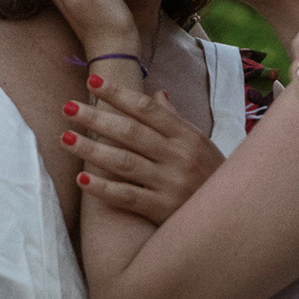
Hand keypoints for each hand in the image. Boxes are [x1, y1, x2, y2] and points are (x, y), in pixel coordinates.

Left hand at [63, 86, 222, 224]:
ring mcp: (170, 183)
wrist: (233, 216)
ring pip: (124, 162)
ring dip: (92, 149)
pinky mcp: (163, 209)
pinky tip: (82, 179)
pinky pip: (128, 196)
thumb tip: (156, 95)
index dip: (118, 94)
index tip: (92, 82)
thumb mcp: (200, 143)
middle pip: (130, 132)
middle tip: (67, 107)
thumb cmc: (211, 176)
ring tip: (65, 138)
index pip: (147, 109)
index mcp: (186, 135)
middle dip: (97, 118)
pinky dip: (104, 188)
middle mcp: (178, 156)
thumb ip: (175, 120)